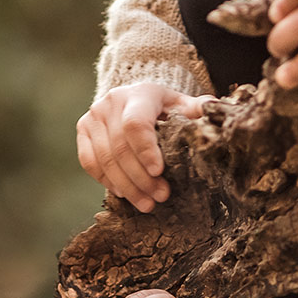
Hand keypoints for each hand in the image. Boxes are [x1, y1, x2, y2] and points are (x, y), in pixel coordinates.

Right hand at [76, 83, 208, 211]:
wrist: (132, 97)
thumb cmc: (162, 106)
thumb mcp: (180, 104)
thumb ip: (196, 109)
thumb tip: (215, 108)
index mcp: (138, 94)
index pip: (135, 124)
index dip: (145, 150)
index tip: (159, 171)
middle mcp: (111, 102)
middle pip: (121, 147)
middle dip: (141, 177)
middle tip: (161, 196)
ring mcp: (93, 116)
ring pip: (105, 159)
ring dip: (126, 186)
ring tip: (147, 203)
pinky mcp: (82, 130)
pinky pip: (90, 162)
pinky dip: (106, 181)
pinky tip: (123, 194)